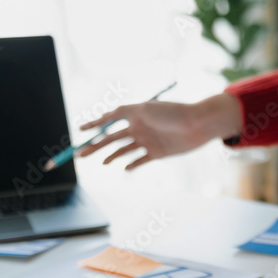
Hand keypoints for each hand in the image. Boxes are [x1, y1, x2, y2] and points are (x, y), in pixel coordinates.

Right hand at [77, 93, 241, 169]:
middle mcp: (139, 127)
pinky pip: (140, 161)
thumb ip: (124, 113)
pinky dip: (132, 165)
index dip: (93, 126)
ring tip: (102, 163)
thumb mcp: (146, 108)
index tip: (79, 132)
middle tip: (80, 155)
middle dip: (95, 146)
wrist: (198, 125)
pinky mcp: (158, 153)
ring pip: (124, 150)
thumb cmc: (173, 113)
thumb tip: (104, 116)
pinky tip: (123, 168)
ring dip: (111, 156)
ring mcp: (147, 141)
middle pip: (111, 139)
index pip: (108, 120)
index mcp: (134, 114)